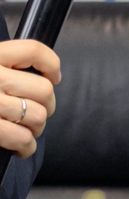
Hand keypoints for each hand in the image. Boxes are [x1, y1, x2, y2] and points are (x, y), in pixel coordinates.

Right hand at [0, 40, 59, 158]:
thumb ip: (3, 69)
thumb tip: (44, 78)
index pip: (32, 51)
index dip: (50, 64)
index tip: (54, 76)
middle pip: (43, 89)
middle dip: (47, 106)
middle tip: (36, 113)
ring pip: (37, 116)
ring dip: (37, 128)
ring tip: (26, 131)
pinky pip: (21, 138)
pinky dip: (26, 147)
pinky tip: (20, 148)